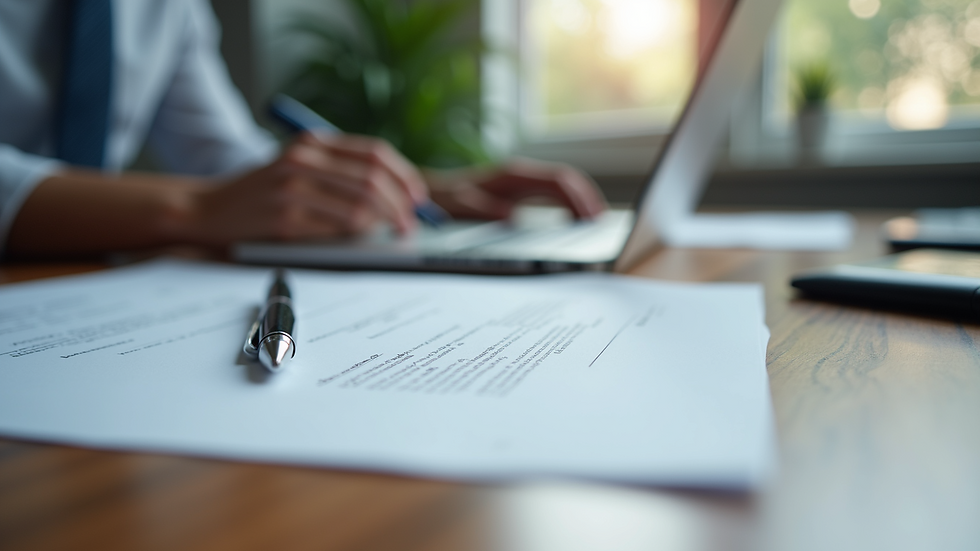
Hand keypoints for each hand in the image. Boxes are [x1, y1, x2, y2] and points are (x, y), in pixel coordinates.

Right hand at [185, 132, 427, 243]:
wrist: (209, 208)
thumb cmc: (263, 193)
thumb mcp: (300, 169)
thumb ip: (339, 174)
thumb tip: (393, 196)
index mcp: (312, 143)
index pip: (374, 153)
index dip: (404, 176)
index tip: (418, 197)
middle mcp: (304, 159)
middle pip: (372, 179)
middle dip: (400, 204)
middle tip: (411, 224)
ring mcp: (293, 187)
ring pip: (359, 205)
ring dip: (383, 222)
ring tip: (391, 233)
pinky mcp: (285, 217)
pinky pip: (336, 227)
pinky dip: (355, 234)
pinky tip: (358, 237)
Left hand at [427, 158, 605, 220]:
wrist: (430, 192)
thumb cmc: (444, 199)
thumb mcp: (460, 205)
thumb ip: (484, 210)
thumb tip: (512, 218)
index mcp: (512, 176)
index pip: (557, 181)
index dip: (578, 198)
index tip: (591, 217)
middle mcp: (520, 174)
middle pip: (565, 180)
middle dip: (586, 199)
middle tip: (602, 222)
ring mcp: (521, 180)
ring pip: (561, 185)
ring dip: (581, 200)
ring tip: (596, 221)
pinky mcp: (519, 189)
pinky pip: (552, 192)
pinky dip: (568, 203)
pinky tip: (575, 219)